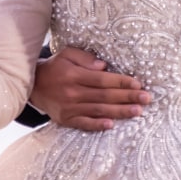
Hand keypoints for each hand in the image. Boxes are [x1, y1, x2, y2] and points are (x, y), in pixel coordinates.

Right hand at [30, 46, 151, 131]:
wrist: (33, 86)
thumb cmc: (55, 67)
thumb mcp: (67, 54)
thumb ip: (85, 58)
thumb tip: (104, 66)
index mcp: (74, 75)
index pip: (103, 80)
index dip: (121, 82)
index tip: (138, 84)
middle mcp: (72, 92)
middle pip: (105, 96)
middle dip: (128, 97)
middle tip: (147, 99)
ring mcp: (69, 108)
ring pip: (99, 110)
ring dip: (120, 112)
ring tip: (138, 112)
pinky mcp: (66, 120)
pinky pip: (84, 124)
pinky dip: (98, 125)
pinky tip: (112, 125)